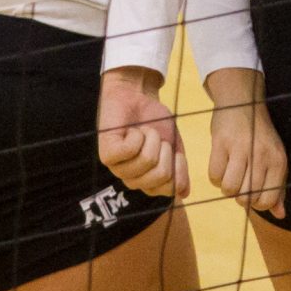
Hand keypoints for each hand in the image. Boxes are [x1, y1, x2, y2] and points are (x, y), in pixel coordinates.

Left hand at [99, 67, 187, 198]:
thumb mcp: (174, 146)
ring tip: (142, 131)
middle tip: (154, 137)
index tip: (172, 147)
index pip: (169, 188)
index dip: (178, 165)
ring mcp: (119, 169)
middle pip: (161, 175)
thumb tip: (183, 194)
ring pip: (147, 160)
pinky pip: (130, 150)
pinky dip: (136, 135)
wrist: (136, 96)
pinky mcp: (107, 155)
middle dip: (164, 148)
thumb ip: (179, 170)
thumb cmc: (156, 122)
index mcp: (149, 181)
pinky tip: (130, 131)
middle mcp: (133, 180)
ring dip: (150, 138)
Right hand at [203, 67, 287, 217]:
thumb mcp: (275, 159)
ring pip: (229, 189)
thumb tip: (280, 215)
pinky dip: (216, 175)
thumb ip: (278, 188)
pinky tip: (222, 164)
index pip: (267, 200)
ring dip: (226, 187)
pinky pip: (214, 175)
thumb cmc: (260, 136)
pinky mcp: (221, 143)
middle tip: (240, 181)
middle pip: (246, 198)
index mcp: (278, 162)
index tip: (252, 193)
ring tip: (230, 174)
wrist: (243, 102)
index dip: (257, 204)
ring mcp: (241, 148)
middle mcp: (261, 156)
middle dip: (240, 196)